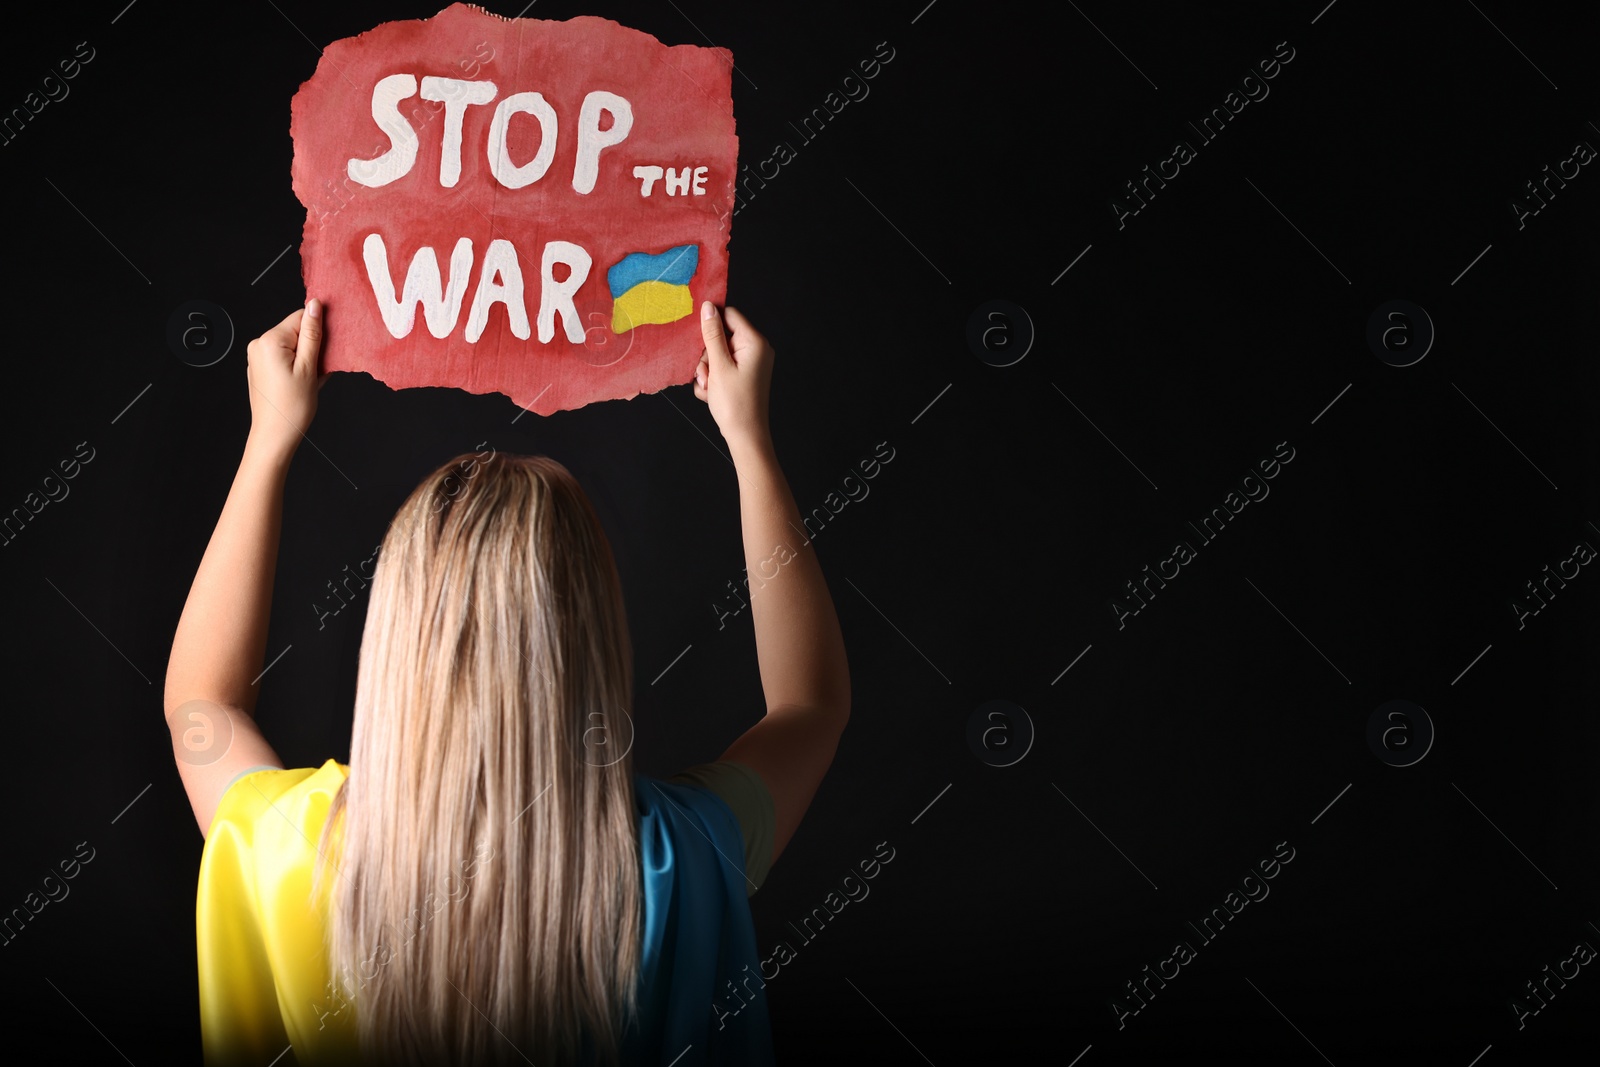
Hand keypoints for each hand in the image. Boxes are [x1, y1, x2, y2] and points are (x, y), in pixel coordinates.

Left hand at [246, 300, 327, 458]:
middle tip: (317, 371)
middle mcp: (258, 344)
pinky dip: (296, 365)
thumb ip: (312, 334)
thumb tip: (315, 305)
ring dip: (306, 358)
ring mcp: (257, 356)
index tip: (326, 350)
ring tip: (309, 380)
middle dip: (312, 347)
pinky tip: (301, 383)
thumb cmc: (292, 407)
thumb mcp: (309, 367)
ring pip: (291, 345)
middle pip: (295, 331)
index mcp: (269, 341)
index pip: (300, 317)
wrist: (274, 435)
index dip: (318, 331)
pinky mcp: (259, 367)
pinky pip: (283, 357)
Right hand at [693, 302, 772, 450]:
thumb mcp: (718, 366)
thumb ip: (712, 334)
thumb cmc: (735, 404)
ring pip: (718, 354)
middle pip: (721, 336)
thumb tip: (708, 307)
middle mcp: (756, 349)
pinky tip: (712, 394)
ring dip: (708, 370)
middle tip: (706, 375)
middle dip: (707, 356)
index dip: (711, 324)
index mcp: (754, 342)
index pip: (729, 315)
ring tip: (709, 388)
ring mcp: (750, 363)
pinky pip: (722, 368)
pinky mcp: (744, 375)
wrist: (746, 437)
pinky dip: (714, 380)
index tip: (697, 340)